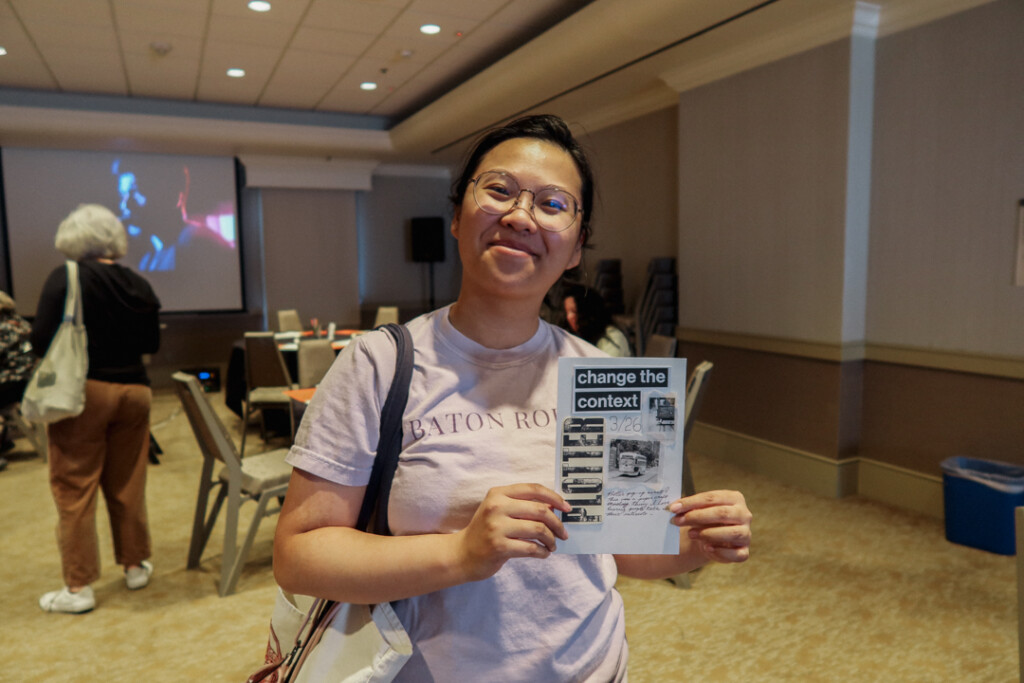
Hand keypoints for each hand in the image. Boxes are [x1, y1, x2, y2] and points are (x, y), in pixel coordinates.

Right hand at [455, 483, 570, 581]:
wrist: (462, 554)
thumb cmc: (486, 531)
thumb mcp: (499, 511)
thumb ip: (523, 506)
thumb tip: (554, 507)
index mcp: (498, 494)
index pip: (533, 489)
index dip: (554, 497)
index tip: (566, 508)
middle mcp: (497, 507)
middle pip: (540, 510)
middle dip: (557, 523)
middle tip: (563, 533)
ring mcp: (497, 527)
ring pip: (538, 529)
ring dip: (551, 539)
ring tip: (552, 545)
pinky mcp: (499, 546)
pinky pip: (531, 548)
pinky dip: (542, 552)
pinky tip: (543, 553)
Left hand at [669, 490, 751, 563]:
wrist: (708, 539)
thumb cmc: (703, 519)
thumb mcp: (697, 510)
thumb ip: (688, 508)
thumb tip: (674, 508)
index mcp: (734, 498)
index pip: (711, 498)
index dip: (691, 503)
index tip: (673, 508)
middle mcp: (744, 514)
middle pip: (722, 514)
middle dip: (697, 517)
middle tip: (677, 521)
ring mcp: (746, 534)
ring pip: (732, 533)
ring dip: (708, 534)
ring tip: (690, 534)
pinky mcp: (744, 552)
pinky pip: (736, 554)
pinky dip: (720, 552)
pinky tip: (706, 548)